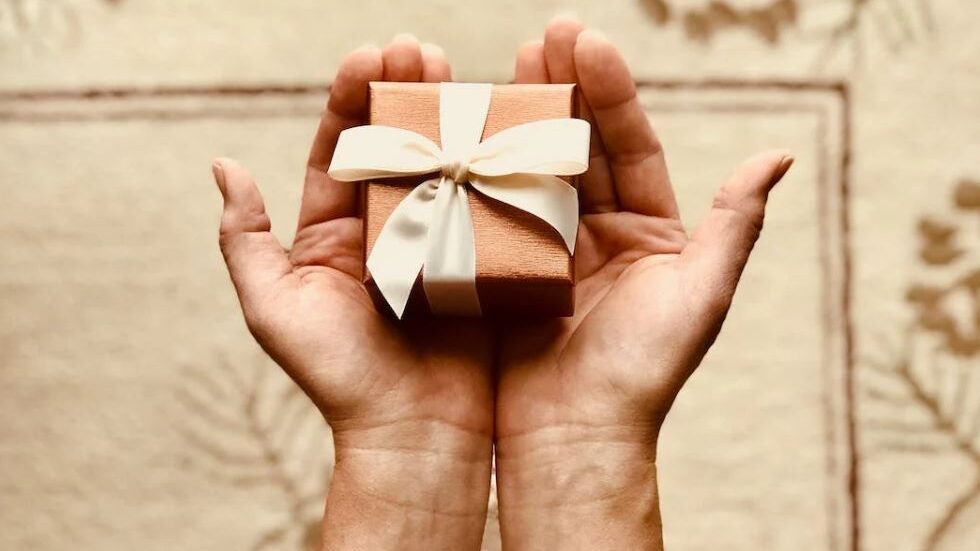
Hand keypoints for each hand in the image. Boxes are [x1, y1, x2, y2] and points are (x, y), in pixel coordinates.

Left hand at [211, 35, 492, 550]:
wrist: (412, 433)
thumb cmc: (338, 377)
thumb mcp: (274, 309)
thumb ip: (247, 241)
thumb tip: (223, 167)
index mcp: (334, 234)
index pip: (339, 152)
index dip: (351, 102)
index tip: (369, 56)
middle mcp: (386, 230)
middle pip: (394, 148)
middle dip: (404, 94)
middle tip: (421, 50)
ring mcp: (437, 242)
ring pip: (442, 166)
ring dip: (450, 117)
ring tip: (460, 71)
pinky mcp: (481, 261)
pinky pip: (486, 203)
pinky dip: (492, 164)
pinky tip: (501, 126)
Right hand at [494, 19, 793, 549]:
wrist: (574, 435)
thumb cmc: (643, 372)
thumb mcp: (700, 294)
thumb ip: (735, 224)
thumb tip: (779, 154)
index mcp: (646, 231)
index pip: (628, 146)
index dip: (610, 93)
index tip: (586, 42)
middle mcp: (596, 232)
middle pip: (578, 146)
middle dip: (561, 88)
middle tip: (543, 37)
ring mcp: (545, 248)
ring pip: (533, 169)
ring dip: (519, 117)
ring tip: (506, 65)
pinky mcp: (501, 269)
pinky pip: (492, 209)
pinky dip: (480, 169)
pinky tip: (466, 129)